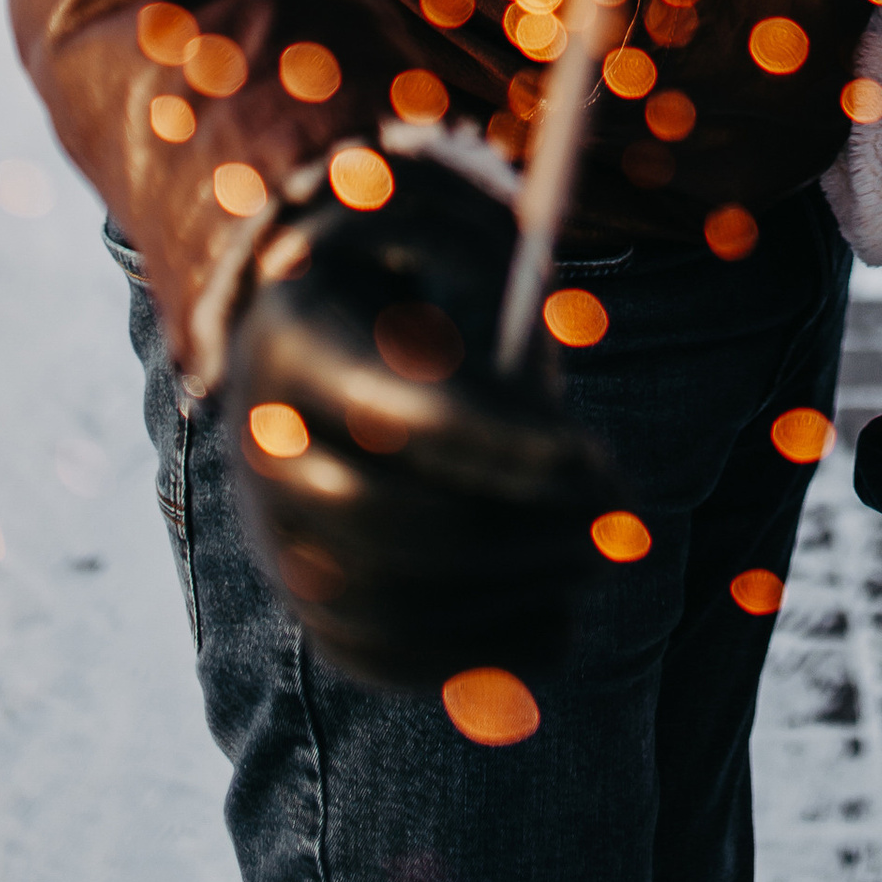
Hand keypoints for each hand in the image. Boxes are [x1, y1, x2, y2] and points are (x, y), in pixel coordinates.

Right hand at [224, 151, 615, 691]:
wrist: (335, 310)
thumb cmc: (415, 260)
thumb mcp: (448, 222)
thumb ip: (493, 278)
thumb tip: (540, 411)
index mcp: (296, 337)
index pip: (398, 419)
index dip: (504, 451)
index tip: (598, 464)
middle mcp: (263, 443)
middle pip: (381, 521)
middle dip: (517, 530)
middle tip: (618, 517)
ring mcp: (275, 522)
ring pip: (374, 602)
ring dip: (503, 602)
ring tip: (596, 561)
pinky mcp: (303, 583)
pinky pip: (370, 651)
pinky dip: (467, 658)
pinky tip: (555, 627)